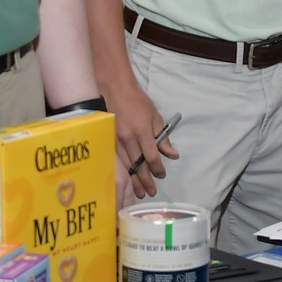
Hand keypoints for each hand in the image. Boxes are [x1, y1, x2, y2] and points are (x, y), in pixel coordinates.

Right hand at [105, 75, 177, 198]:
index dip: (157, 168)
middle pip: (138, 165)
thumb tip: (173, 155)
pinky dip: (123, 172)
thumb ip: (163, 137)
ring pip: (126, 166)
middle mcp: (128, 139)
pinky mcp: (108, 141)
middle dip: (146, 180)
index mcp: (142, 132)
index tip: (162, 175)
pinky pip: (117, 161)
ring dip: (133, 180)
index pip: (151, 156)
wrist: (114, 89)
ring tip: (140, 192)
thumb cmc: (137, 101)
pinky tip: (126, 180)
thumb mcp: (155, 116)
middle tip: (151, 192)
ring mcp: (116, 141)